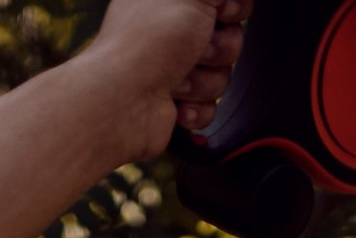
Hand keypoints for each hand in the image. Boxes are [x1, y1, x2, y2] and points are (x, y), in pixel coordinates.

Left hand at [84, 0, 248, 157]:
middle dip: (219, 50)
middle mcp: (173, 29)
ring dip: (204, 82)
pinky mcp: (176, 103)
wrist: (122, 102)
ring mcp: (174, 67)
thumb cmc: (150, 41)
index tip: (222, 13)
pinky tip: (176, 104)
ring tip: (177, 81)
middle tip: (196, 50)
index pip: (226, 2)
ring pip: (220, 76)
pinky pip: (209, 107)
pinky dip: (196, 108)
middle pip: (230, 39)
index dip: (232, 8)